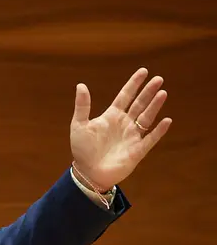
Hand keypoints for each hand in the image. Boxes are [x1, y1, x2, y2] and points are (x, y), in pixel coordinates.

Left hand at [70, 67, 171, 190]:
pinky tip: (166, 120)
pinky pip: (151, 139)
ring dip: (155, 106)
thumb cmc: (82, 150)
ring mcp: (132, 136)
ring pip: (146, 118)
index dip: (134, 84)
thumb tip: (81, 85)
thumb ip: (82, 106)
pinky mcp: (137, 150)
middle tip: (158, 79)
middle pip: (139, 104)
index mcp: (111, 116)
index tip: (144, 71)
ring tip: (162, 93)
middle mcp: (124, 124)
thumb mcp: (79, 125)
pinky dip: (158, 130)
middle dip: (148, 92)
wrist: (88, 173)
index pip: (125, 96)